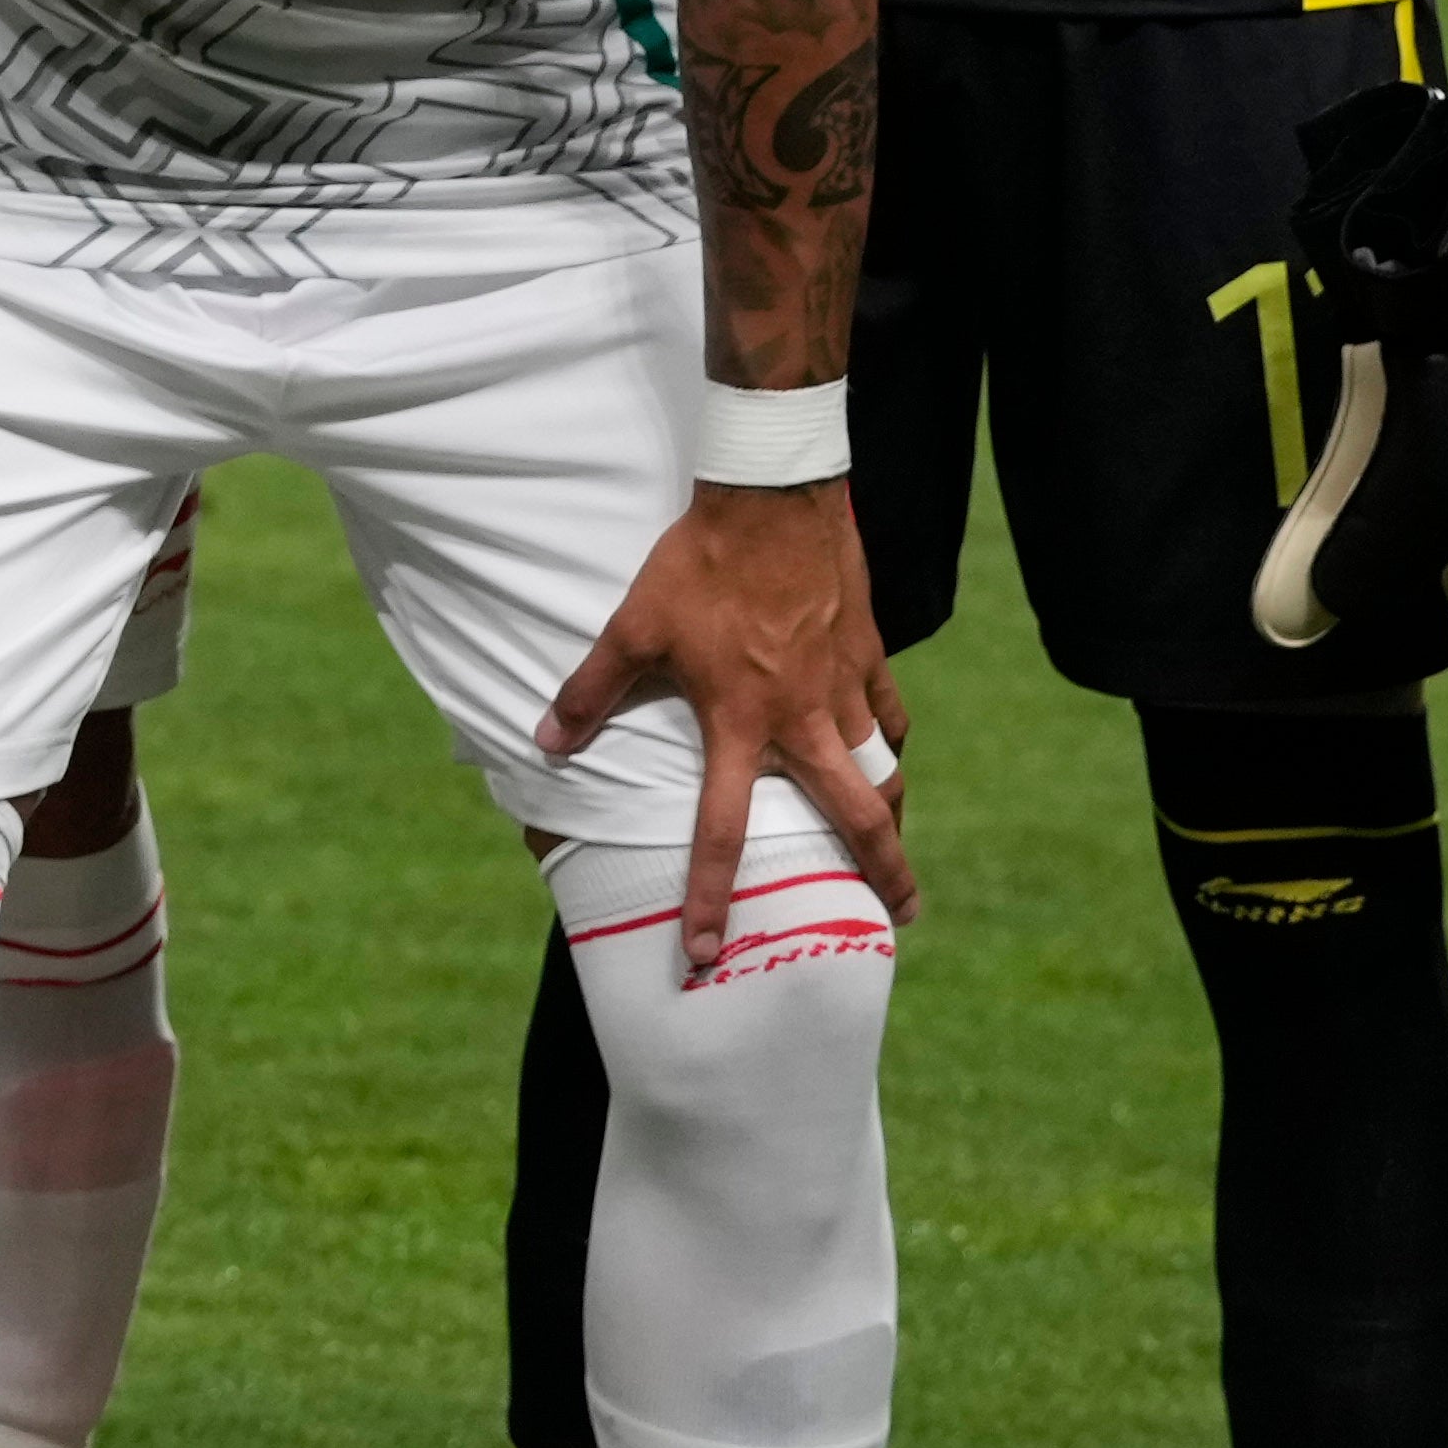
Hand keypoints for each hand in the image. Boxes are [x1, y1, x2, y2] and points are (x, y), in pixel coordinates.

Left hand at [540, 475, 908, 972]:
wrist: (770, 497)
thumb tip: (548, 742)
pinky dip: (889, 739)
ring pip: (883, 768)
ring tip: (897, 848)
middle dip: (882, 873)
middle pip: (857, 816)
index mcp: (742, 723)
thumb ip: (591, 690)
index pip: (722, 830)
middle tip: (899, 916)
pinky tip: (887, 752)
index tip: (708, 950)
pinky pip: (887, 712)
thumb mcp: (633, 627)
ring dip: (892, 813)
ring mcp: (843, 687)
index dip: (710, 895)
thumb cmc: (698, 564)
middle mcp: (802, 718)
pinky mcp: (867, 653)